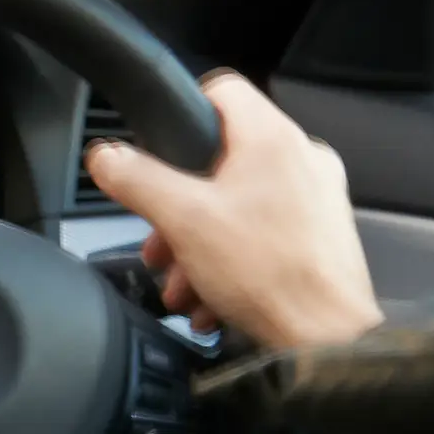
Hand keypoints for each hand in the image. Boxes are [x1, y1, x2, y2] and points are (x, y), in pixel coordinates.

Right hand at [85, 72, 381, 349]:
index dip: (183, 116)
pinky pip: (263, 237)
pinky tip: (211, 300)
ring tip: (183, 283)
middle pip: (222, 161)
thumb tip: (106, 157)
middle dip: (179, 207)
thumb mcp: (182, 220)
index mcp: (272, 139)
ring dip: (199, 244)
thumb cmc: (270, 276)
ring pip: (239, 205)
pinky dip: (230, 263)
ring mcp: (317, 200)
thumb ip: (137, 180)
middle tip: (161, 241)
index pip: (220, 92)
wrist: (327, 341)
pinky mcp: (321, 239)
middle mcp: (303, 160)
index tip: (161, 152)